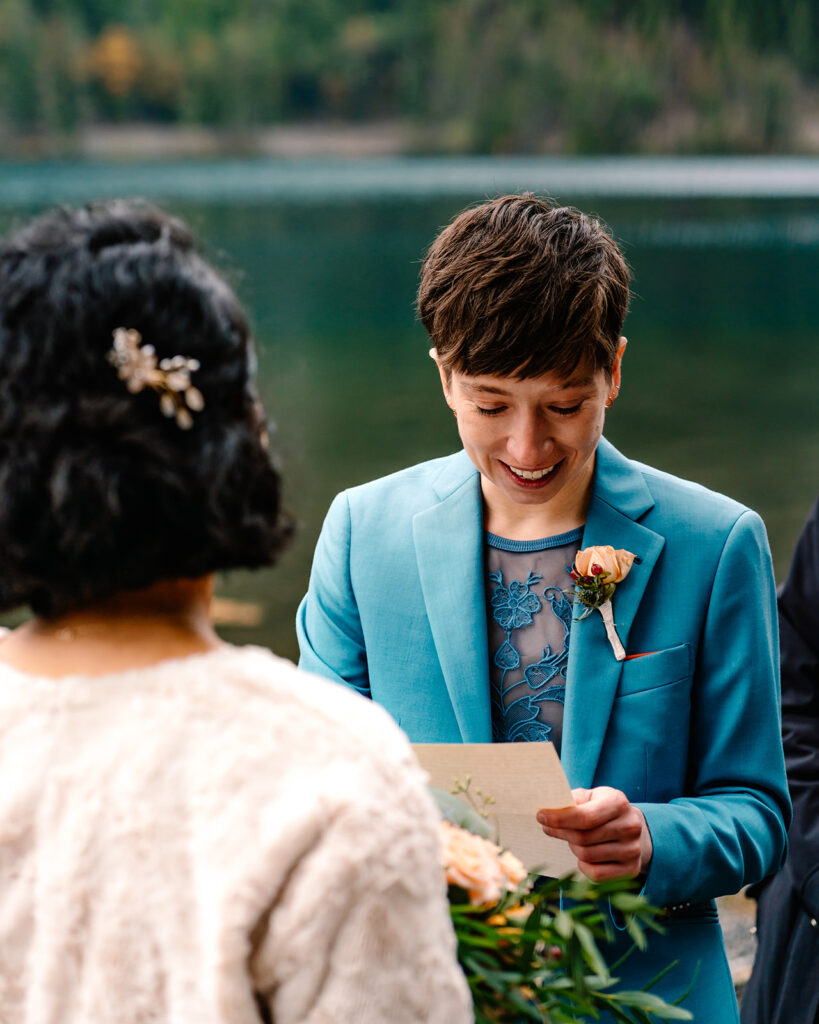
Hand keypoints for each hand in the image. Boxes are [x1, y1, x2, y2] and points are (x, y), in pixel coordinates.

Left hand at [536, 787, 652, 881]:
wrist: (631, 826)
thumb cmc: (603, 809)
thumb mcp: (590, 796)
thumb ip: (572, 800)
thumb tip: (549, 807)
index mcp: (618, 803)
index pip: (584, 817)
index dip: (559, 819)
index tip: (541, 816)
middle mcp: (630, 826)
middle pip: (583, 838)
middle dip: (560, 832)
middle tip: (549, 827)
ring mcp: (633, 850)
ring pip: (587, 856)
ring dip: (573, 848)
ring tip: (573, 839)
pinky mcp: (632, 869)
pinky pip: (596, 874)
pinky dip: (583, 866)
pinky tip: (583, 856)